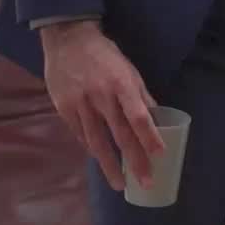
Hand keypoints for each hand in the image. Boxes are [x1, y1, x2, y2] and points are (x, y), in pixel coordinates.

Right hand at [40, 21, 162, 191]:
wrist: (67, 39)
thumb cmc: (105, 56)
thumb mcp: (129, 70)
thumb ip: (141, 96)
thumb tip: (157, 121)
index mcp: (121, 85)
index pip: (139, 116)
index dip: (150, 137)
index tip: (159, 155)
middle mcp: (101, 97)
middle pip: (120, 135)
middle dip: (134, 161)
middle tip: (145, 183)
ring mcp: (80, 104)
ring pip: (97, 142)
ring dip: (110, 166)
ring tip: (120, 184)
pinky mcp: (64, 109)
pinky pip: (81, 135)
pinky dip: (92, 150)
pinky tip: (101, 162)